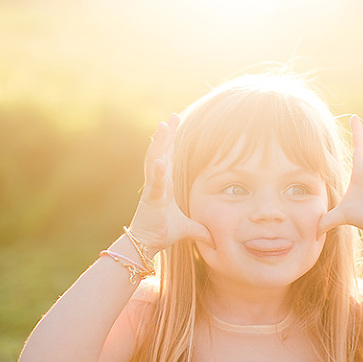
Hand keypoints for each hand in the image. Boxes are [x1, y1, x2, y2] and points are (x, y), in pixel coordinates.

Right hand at [128, 114, 213, 254]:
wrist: (147, 244)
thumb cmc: (163, 232)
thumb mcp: (188, 228)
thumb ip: (201, 229)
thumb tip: (215, 238)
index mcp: (166, 184)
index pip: (170, 157)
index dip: (172, 140)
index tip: (176, 123)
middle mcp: (158, 182)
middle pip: (162, 152)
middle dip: (167, 135)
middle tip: (172, 117)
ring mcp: (152, 189)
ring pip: (154, 161)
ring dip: (159, 144)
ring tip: (162, 127)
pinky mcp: (150, 199)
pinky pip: (154, 183)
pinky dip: (156, 172)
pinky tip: (160, 161)